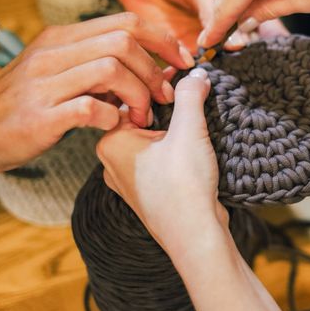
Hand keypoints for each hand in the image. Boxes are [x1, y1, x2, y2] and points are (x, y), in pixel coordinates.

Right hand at [0, 13, 193, 174]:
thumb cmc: (22, 103)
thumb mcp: (56, 72)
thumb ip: (96, 64)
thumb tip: (149, 67)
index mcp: (61, 38)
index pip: (126, 23)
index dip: (163, 40)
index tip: (182, 62)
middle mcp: (52, 54)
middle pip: (123, 42)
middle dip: (155, 69)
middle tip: (164, 96)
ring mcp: (44, 84)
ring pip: (111, 69)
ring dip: (139, 94)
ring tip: (143, 115)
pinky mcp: (39, 117)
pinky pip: (90, 108)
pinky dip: (112, 117)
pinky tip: (114, 126)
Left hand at [96, 69, 225, 249]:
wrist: (195, 236)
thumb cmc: (183, 186)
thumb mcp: (188, 130)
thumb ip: (190, 95)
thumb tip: (195, 74)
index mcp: (110, 141)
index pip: (130, 97)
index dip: (159, 85)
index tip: (184, 79)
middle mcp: (112, 160)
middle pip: (142, 117)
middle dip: (169, 107)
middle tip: (195, 99)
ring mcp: (129, 179)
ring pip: (152, 140)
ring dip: (175, 130)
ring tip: (198, 127)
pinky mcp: (147, 192)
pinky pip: (159, 160)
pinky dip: (176, 151)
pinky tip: (196, 152)